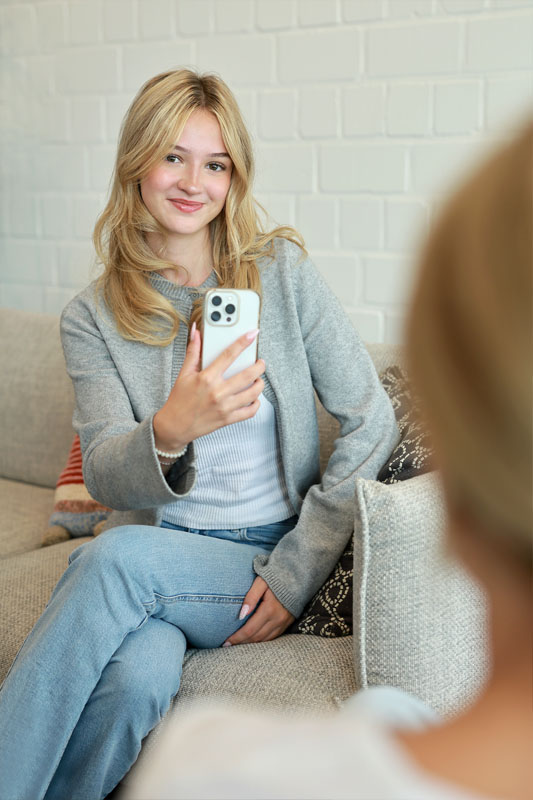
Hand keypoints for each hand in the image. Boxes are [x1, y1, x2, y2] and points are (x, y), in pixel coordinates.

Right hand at [153, 323, 264, 451]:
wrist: (175, 426)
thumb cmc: (179, 399)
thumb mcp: (184, 373)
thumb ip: (193, 352)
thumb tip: (195, 332)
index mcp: (207, 378)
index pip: (229, 355)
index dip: (243, 342)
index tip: (252, 334)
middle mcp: (218, 392)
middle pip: (248, 374)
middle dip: (259, 366)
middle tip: (261, 362)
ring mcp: (224, 407)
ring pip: (253, 393)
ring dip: (260, 384)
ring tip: (258, 379)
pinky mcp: (228, 419)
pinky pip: (250, 412)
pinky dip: (256, 404)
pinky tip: (254, 398)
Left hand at [222, 577, 294, 645]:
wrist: (298, 576)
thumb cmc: (276, 576)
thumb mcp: (262, 581)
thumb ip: (251, 597)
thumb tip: (241, 615)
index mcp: (269, 609)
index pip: (250, 630)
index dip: (237, 637)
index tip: (226, 641)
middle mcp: (277, 619)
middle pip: (256, 637)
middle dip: (241, 642)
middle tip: (227, 645)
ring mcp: (284, 622)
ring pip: (265, 639)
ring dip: (251, 644)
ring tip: (238, 644)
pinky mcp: (287, 623)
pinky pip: (273, 637)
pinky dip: (262, 640)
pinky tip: (253, 640)